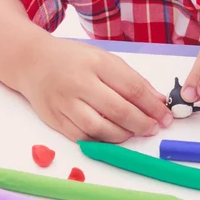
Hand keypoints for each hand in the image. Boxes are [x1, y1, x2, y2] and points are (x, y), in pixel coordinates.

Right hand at [17, 35, 172, 142]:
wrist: (33, 61)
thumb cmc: (75, 59)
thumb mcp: (105, 59)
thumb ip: (131, 79)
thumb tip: (157, 101)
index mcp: (97, 63)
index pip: (132, 88)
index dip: (152, 105)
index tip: (165, 115)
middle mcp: (80, 82)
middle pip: (118, 110)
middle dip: (142, 123)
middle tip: (154, 128)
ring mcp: (65, 102)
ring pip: (99, 128)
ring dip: (123, 135)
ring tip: (135, 132)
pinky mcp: (54, 119)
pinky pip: (82, 137)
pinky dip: (101, 141)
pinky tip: (113, 136)